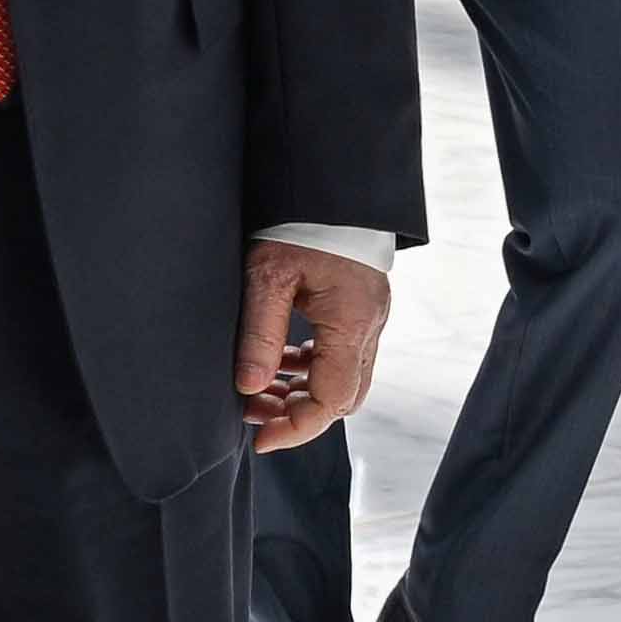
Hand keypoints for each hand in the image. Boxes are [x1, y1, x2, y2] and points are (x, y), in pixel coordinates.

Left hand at [238, 242, 391, 455]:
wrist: (332, 182)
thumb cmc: (300, 223)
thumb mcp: (268, 275)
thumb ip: (260, 333)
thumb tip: (248, 386)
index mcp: (352, 322)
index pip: (332, 399)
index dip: (296, 427)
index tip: (260, 438)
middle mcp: (370, 326)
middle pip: (344, 397)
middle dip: (298, 414)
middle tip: (253, 414)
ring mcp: (371, 317)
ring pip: (344, 378)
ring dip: (302, 392)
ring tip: (257, 390)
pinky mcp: (363, 307)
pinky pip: (343, 354)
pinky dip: (311, 367)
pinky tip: (280, 361)